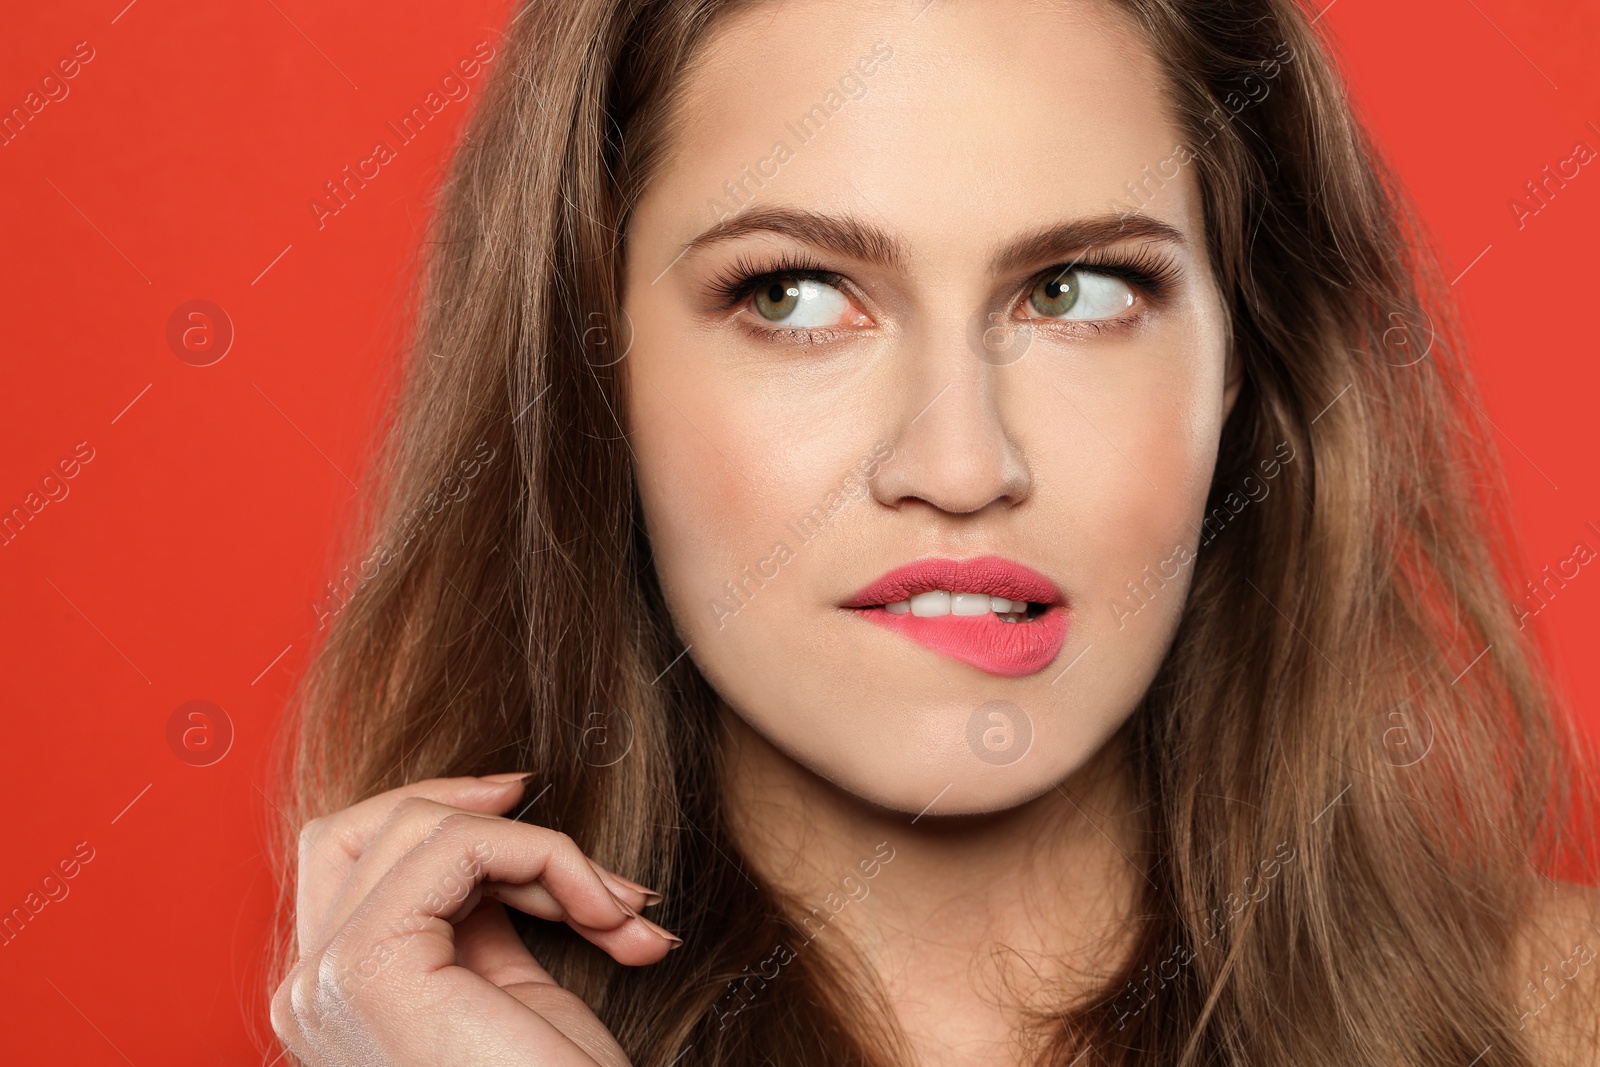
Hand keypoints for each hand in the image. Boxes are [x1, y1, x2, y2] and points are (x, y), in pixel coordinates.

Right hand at [271, 774, 677, 1065]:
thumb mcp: (508, 989)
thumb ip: (481, 914)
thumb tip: (501, 822)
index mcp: (334, 995)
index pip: (353, 855)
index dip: (440, 811)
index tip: (525, 800)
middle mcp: (308, 990)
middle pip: (366, 826)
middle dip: (480, 815)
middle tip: (578, 858)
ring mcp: (325, 981)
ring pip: (419, 826)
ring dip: (541, 851)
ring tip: (615, 912)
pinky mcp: (368, 969)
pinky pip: (460, 848)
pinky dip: (546, 856)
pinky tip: (604, 913)